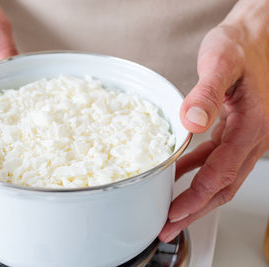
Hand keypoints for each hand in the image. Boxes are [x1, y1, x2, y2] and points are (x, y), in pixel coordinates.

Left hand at [159, 0, 268, 241]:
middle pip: (222, 187)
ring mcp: (246, 135)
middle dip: (194, 211)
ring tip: (171, 212)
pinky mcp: (236, 129)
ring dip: (196, 197)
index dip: (196, 199)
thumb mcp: (222, 62)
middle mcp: (252, 137)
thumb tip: (192, 121)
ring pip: (220, 177)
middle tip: (168, 227)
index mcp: (252, 126)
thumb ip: (207, 92)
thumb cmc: (244, 44)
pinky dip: (197, 171)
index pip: (221, 175)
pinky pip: (217, 159)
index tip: (174, 214)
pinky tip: (179, 175)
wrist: (259, 33)